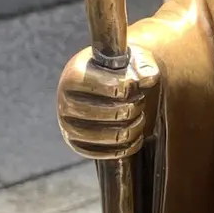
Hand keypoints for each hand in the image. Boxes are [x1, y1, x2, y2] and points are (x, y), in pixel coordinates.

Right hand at [57, 46, 159, 160]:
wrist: (105, 85)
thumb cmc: (119, 70)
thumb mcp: (132, 59)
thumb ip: (143, 65)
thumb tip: (148, 78)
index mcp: (74, 75)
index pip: (107, 86)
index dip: (127, 87)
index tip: (134, 85)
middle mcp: (65, 100)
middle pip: (111, 112)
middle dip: (134, 107)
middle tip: (140, 100)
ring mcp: (68, 124)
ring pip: (109, 136)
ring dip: (134, 128)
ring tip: (140, 117)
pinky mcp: (75, 143)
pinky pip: (103, 153)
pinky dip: (126, 148)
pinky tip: (136, 137)